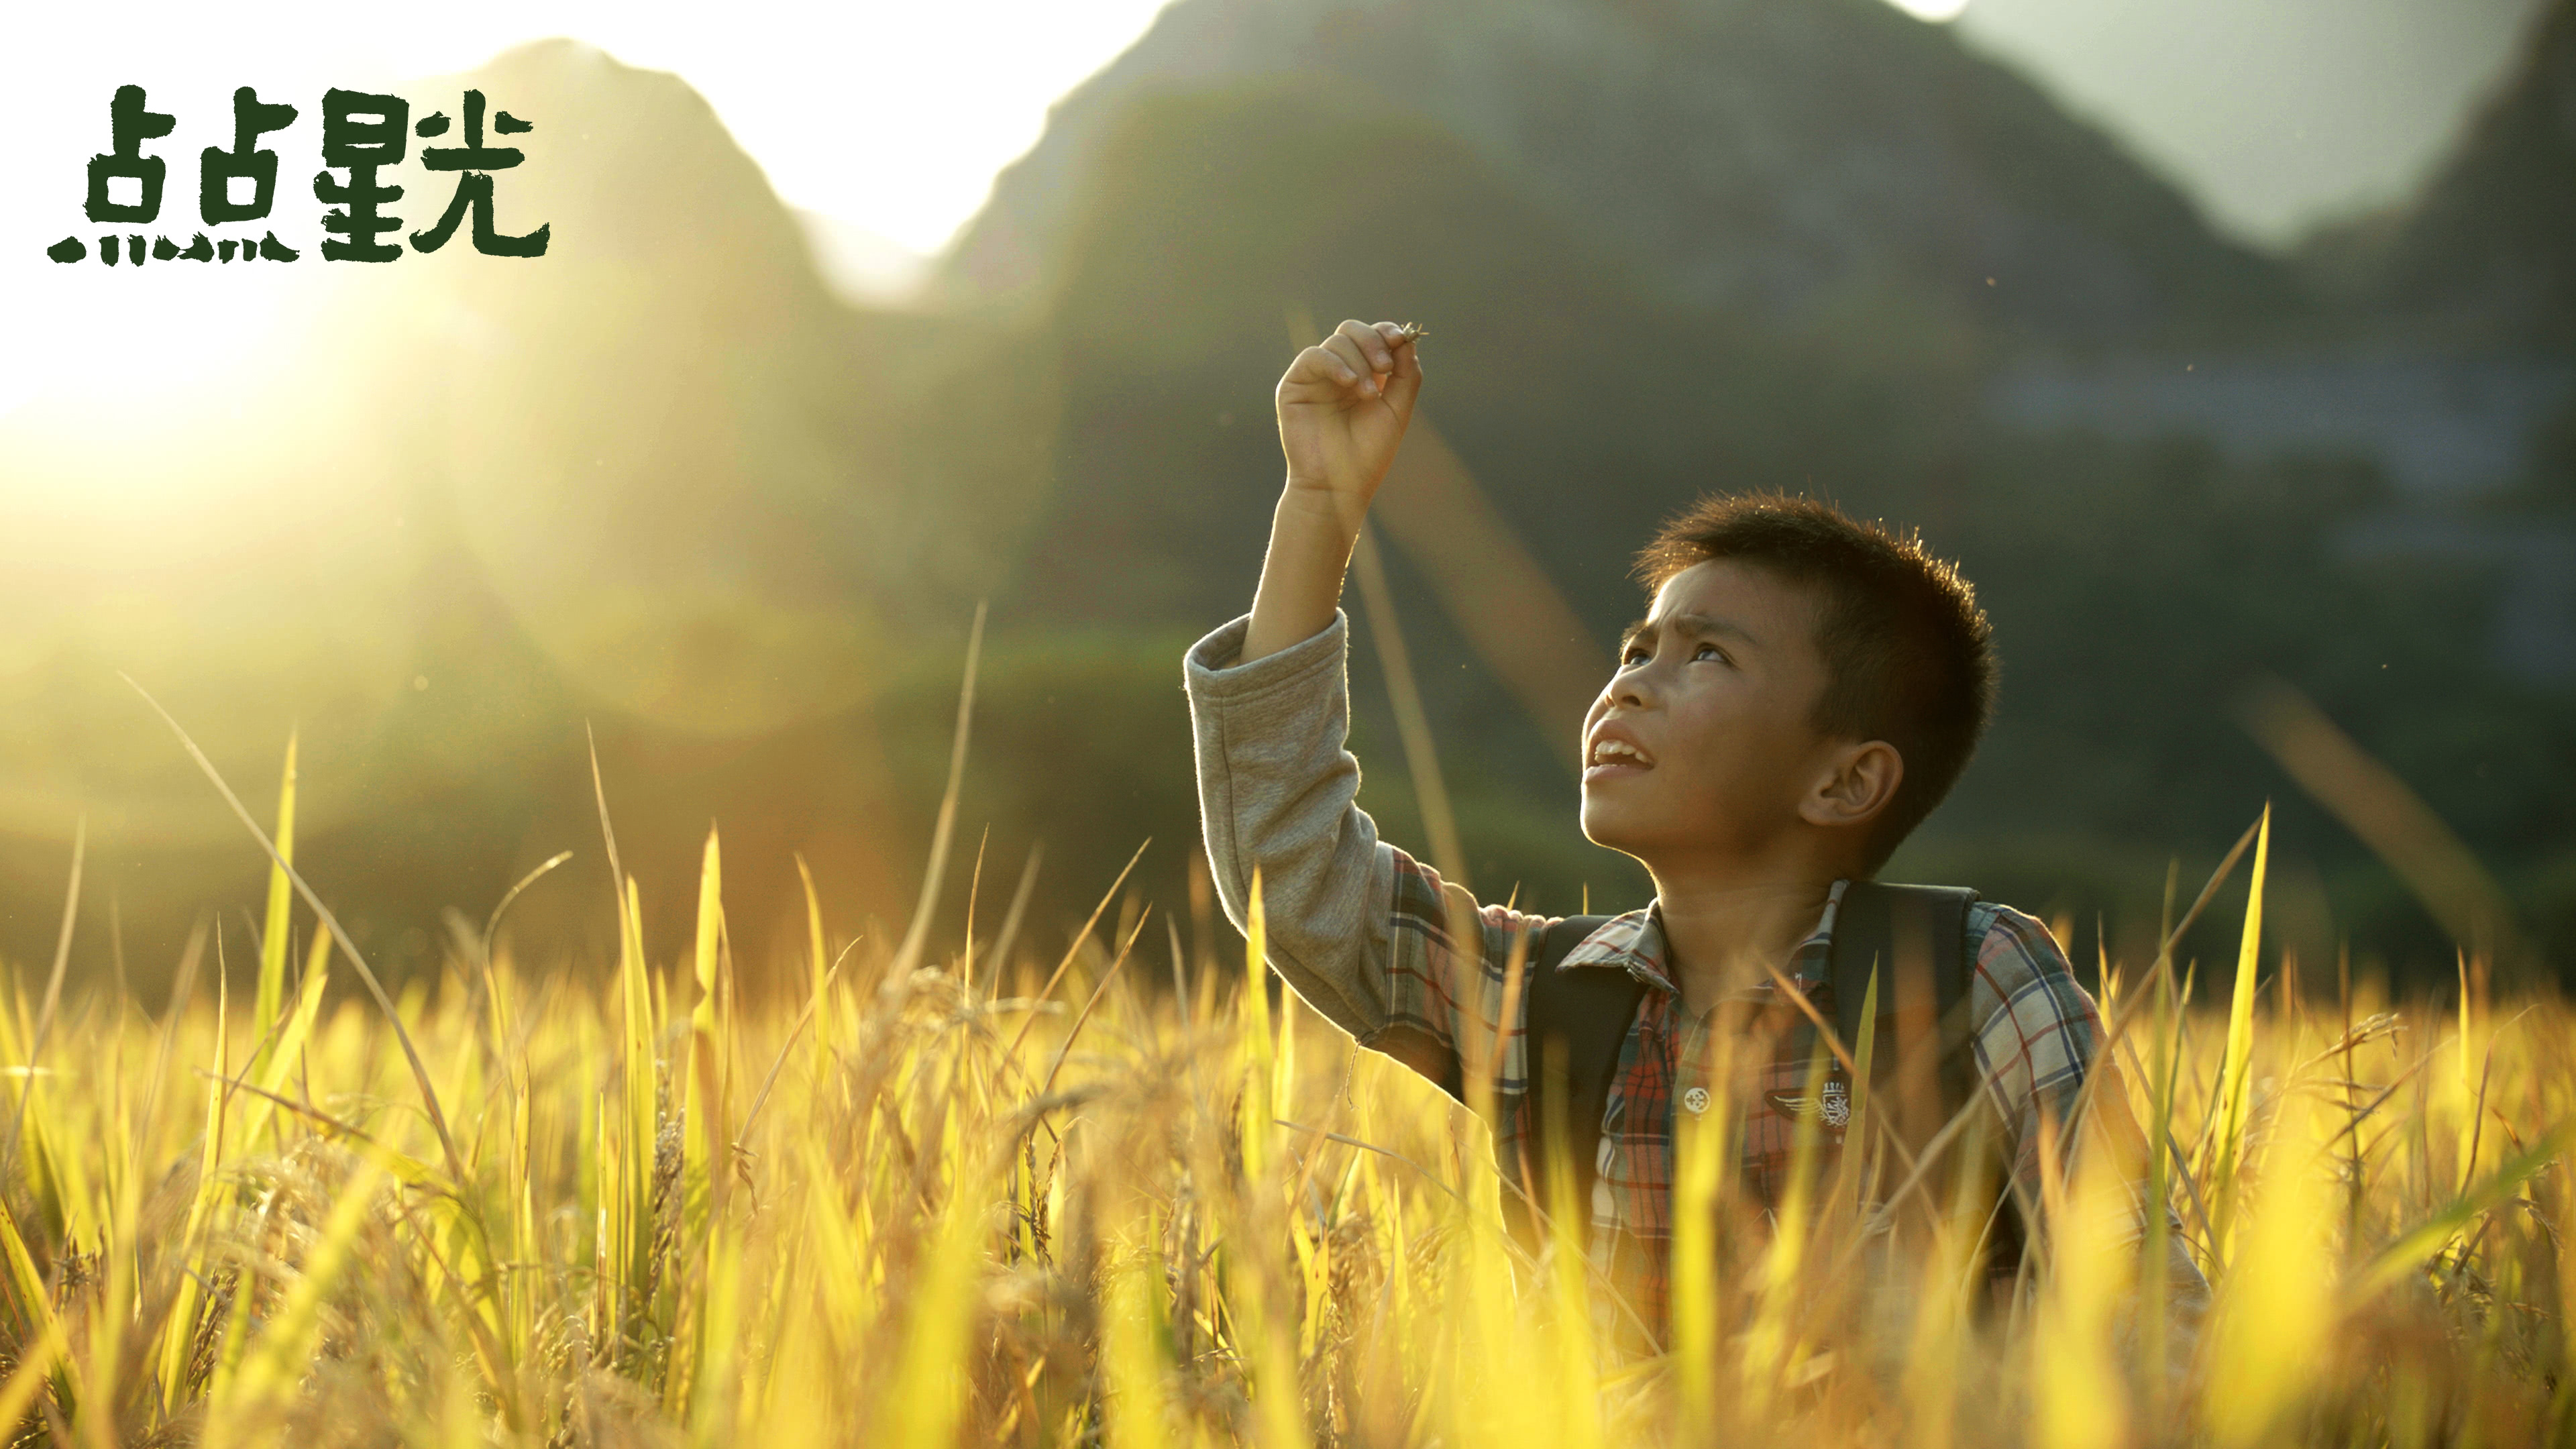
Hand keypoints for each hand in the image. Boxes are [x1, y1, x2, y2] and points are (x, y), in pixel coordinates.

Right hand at [1275, 319, 1423, 524]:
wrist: (1339, 485)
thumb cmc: (1368, 453)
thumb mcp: (1398, 409)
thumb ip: (1406, 373)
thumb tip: (1405, 337)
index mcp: (1363, 374)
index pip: (1373, 336)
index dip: (1386, 331)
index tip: (1401, 340)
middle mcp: (1338, 372)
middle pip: (1352, 330)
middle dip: (1373, 341)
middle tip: (1385, 367)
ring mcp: (1316, 378)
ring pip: (1337, 342)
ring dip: (1359, 362)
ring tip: (1367, 395)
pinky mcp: (1294, 386)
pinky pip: (1313, 356)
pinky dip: (1335, 364)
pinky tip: (1349, 383)